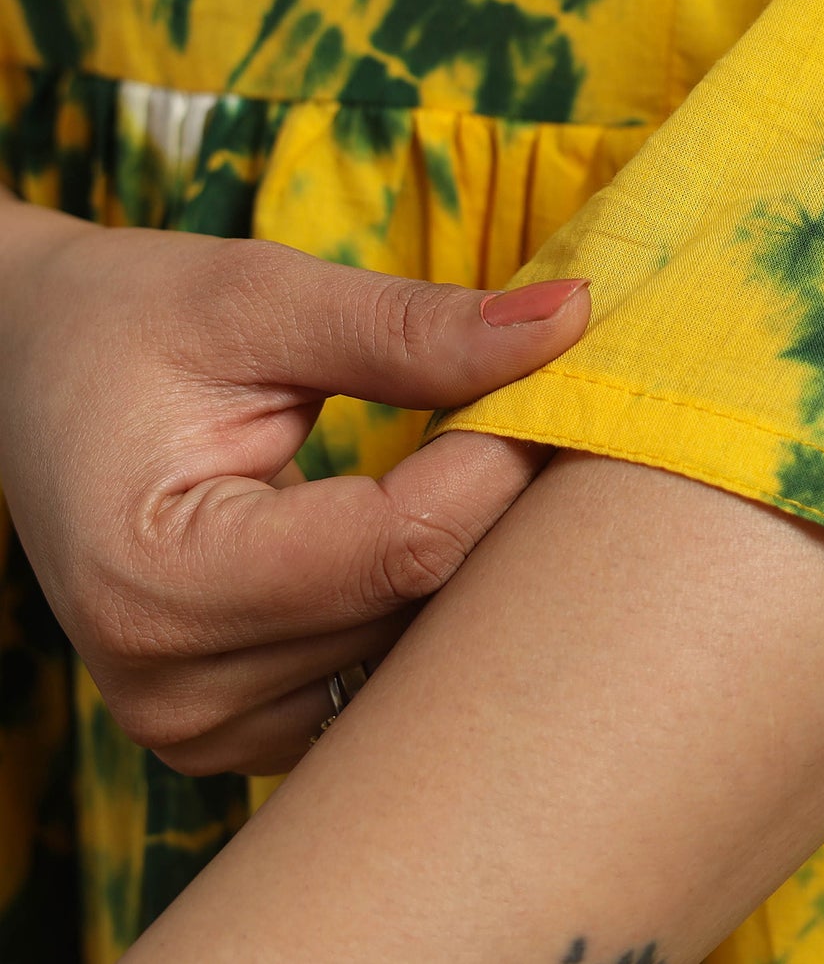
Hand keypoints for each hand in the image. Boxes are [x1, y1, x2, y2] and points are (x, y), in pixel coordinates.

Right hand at [0, 192, 588, 776]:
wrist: (39, 376)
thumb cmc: (134, 324)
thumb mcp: (261, 297)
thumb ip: (409, 326)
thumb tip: (569, 317)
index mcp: (158, 580)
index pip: (402, 546)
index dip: (502, 460)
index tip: (556, 381)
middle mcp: (176, 687)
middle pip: (418, 610)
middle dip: (501, 510)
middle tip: (540, 414)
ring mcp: (210, 728)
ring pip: (421, 656)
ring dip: (474, 562)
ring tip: (483, 460)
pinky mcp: (247, 728)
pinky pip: (390, 676)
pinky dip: (431, 602)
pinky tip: (440, 526)